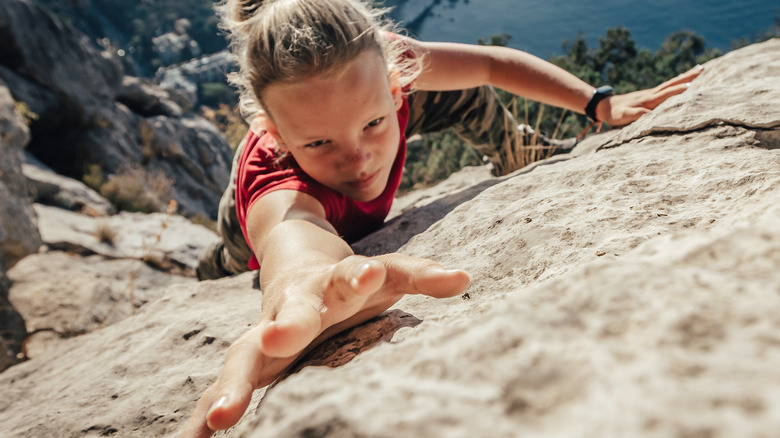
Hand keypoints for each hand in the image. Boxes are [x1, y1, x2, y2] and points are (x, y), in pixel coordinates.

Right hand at [180, 253, 468, 436]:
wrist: (295, 268)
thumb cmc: (350, 282)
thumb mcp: (387, 274)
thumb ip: (421, 275)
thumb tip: (465, 278)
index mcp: (334, 284)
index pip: (349, 277)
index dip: (359, 276)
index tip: (368, 275)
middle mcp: (293, 307)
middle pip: (287, 316)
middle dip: (284, 327)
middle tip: (276, 340)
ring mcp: (265, 336)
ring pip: (243, 359)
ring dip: (232, 386)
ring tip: (219, 421)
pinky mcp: (250, 363)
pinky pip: (222, 390)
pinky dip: (201, 418)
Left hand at [597, 65, 703, 126]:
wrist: (605, 106)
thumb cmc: (615, 114)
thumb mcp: (625, 116)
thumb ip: (638, 115)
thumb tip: (653, 115)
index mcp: (648, 100)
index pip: (666, 94)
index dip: (678, 91)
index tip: (692, 86)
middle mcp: (652, 94)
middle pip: (672, 83)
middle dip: (688, 77)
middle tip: (703, 68)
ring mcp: (651, 93)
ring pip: (671, 83)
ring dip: (685, 76)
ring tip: (700, 68)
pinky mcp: (650, 95)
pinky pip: (667, 87)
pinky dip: (677, 82)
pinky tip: (682, 81)